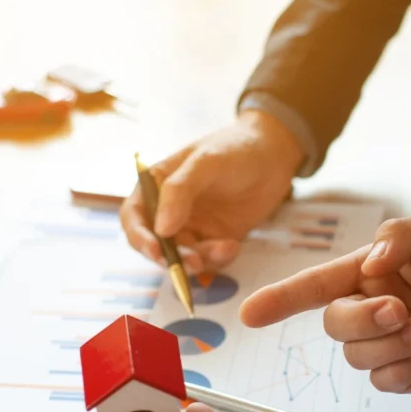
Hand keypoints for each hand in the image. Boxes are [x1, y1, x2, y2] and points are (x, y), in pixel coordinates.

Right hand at [121, 109, 302, 272]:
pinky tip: (234, 246)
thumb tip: (161, 229)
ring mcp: (193, 226)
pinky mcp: (216, 238)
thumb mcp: (205, 163)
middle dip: (172, 258)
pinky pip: (210, 260)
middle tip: (193, 263)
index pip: (134, 217)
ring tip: (226, 247)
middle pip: (157, 245)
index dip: (139, 237)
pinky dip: (219, 259)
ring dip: (201, 260)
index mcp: (157, 186)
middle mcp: (170, 210)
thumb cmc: (235, 149)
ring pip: (184, 257)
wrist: (275, 154)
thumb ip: (180, 192)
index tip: (155, 251)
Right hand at [240, 213, 410, 393]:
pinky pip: (384, 381)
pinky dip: (402, 369)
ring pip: (356, 356)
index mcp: (372, 271)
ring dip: (389, 344)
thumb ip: (402, 236)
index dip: (280, 298)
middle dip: (362, 321)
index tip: (248, 314)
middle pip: (333, 324)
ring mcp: (390, 343)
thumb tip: (369, 262)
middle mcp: (373, 307)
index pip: (316, 284)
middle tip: (402, 311)